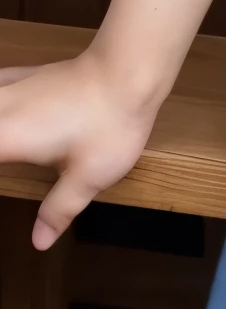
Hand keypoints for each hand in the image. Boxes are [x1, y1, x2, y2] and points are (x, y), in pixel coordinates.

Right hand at [0, 49, 158, 249]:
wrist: (130, 68)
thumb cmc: (109, 123)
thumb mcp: (86, 177)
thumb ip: (58, 210)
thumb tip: (39, 240)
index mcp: (8, 137)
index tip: (6, 179)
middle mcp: (4, 108)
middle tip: (9, 159)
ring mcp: (15, 86)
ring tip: (8, 143)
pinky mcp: (31, 74)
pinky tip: (4, 104)